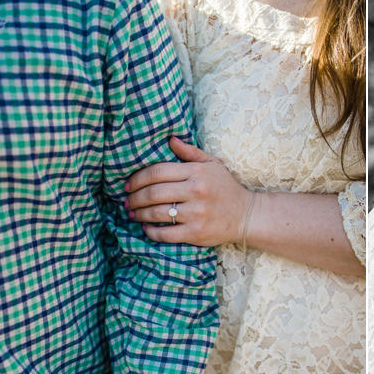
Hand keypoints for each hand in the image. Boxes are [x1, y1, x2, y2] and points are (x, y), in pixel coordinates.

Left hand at [126, 137, 252, 245]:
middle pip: (153, 193)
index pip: (157, 172)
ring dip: (140, 214)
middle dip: (135, 198)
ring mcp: (196, 214)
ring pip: (157, 213)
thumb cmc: (226, 188)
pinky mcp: (197, 233)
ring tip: (133, 214)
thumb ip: (190, 152)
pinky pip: (166, 234)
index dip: (137, 178)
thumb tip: (169, 139)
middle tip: (127, 201)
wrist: (246, 215)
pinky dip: (152, 232)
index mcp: (197, 172)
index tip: (128, 185)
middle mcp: (196, 192)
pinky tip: (147, 228)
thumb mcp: (212, 164)